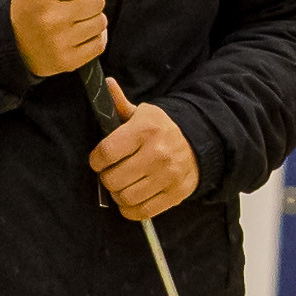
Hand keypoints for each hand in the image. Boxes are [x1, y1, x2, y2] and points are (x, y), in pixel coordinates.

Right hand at [9, 0, 108, 77]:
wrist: (11, 43)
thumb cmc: (31, 7)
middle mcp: (49, 19)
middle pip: (97, 0)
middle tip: (76, 4)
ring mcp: (59, 42)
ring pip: (101, 22)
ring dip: (93, 19)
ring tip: (77, 20)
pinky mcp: (67, 61)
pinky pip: (99, 44)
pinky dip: (95, 38)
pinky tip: (82, 34)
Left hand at [89, 102, 197, 220]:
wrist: (199, 143)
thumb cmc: (162, 129)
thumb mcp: (143, 113)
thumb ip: (120, 104)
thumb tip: (106, 83)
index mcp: (145, 130)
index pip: (105, 153)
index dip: (96, 160)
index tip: (99, 160)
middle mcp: (157, 154)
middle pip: (112, 179)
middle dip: (106, 178)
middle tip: (111, 173)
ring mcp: (167, 176)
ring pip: (125, 198)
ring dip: (117, 194)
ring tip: (121, 185)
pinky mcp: (175, 194)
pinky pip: (142, 211)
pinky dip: (131, 209)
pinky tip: (131, 199)